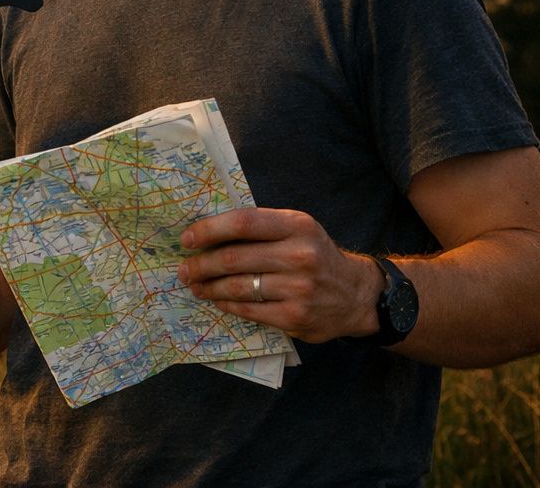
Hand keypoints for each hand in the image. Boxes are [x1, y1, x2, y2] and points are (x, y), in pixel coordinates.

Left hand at [177, 207, 381, 342]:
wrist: (355, 294)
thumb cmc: (315, 255)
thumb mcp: (296, 229)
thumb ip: (260, 228)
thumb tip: (207, 232)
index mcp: (297, 225)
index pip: (243, 223)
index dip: (209, 230)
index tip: (187, 239)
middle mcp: (299, 255)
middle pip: (234, 258)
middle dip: (201, 264)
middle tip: (184, 269)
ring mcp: (298, 288)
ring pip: (238, 287)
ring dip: (209, 287)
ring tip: (195, 285)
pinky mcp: (295, 316)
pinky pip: (249, 310)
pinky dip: (227, 305)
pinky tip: (217, 300)